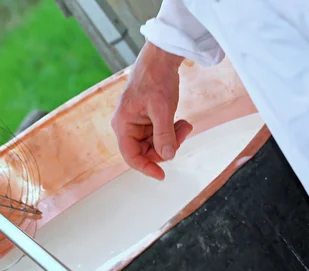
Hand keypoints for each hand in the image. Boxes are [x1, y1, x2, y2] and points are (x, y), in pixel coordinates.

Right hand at [111, 42, 192, 179]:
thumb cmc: (156, 78)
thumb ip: (164, 135)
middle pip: (146, 151)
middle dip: (166, 147)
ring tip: (185, 124)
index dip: (147, 167)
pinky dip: (172, 131)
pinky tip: (182, 121)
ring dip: (172, 138)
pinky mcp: (147, 119)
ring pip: (155, 144)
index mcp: (123, 125)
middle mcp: (127, 126)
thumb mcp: (162, 109)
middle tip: (183, 134)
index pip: (131, 157)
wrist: (161, 57)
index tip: (162, 175)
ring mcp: (137, 123)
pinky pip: (159, 134)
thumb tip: (168, 156)